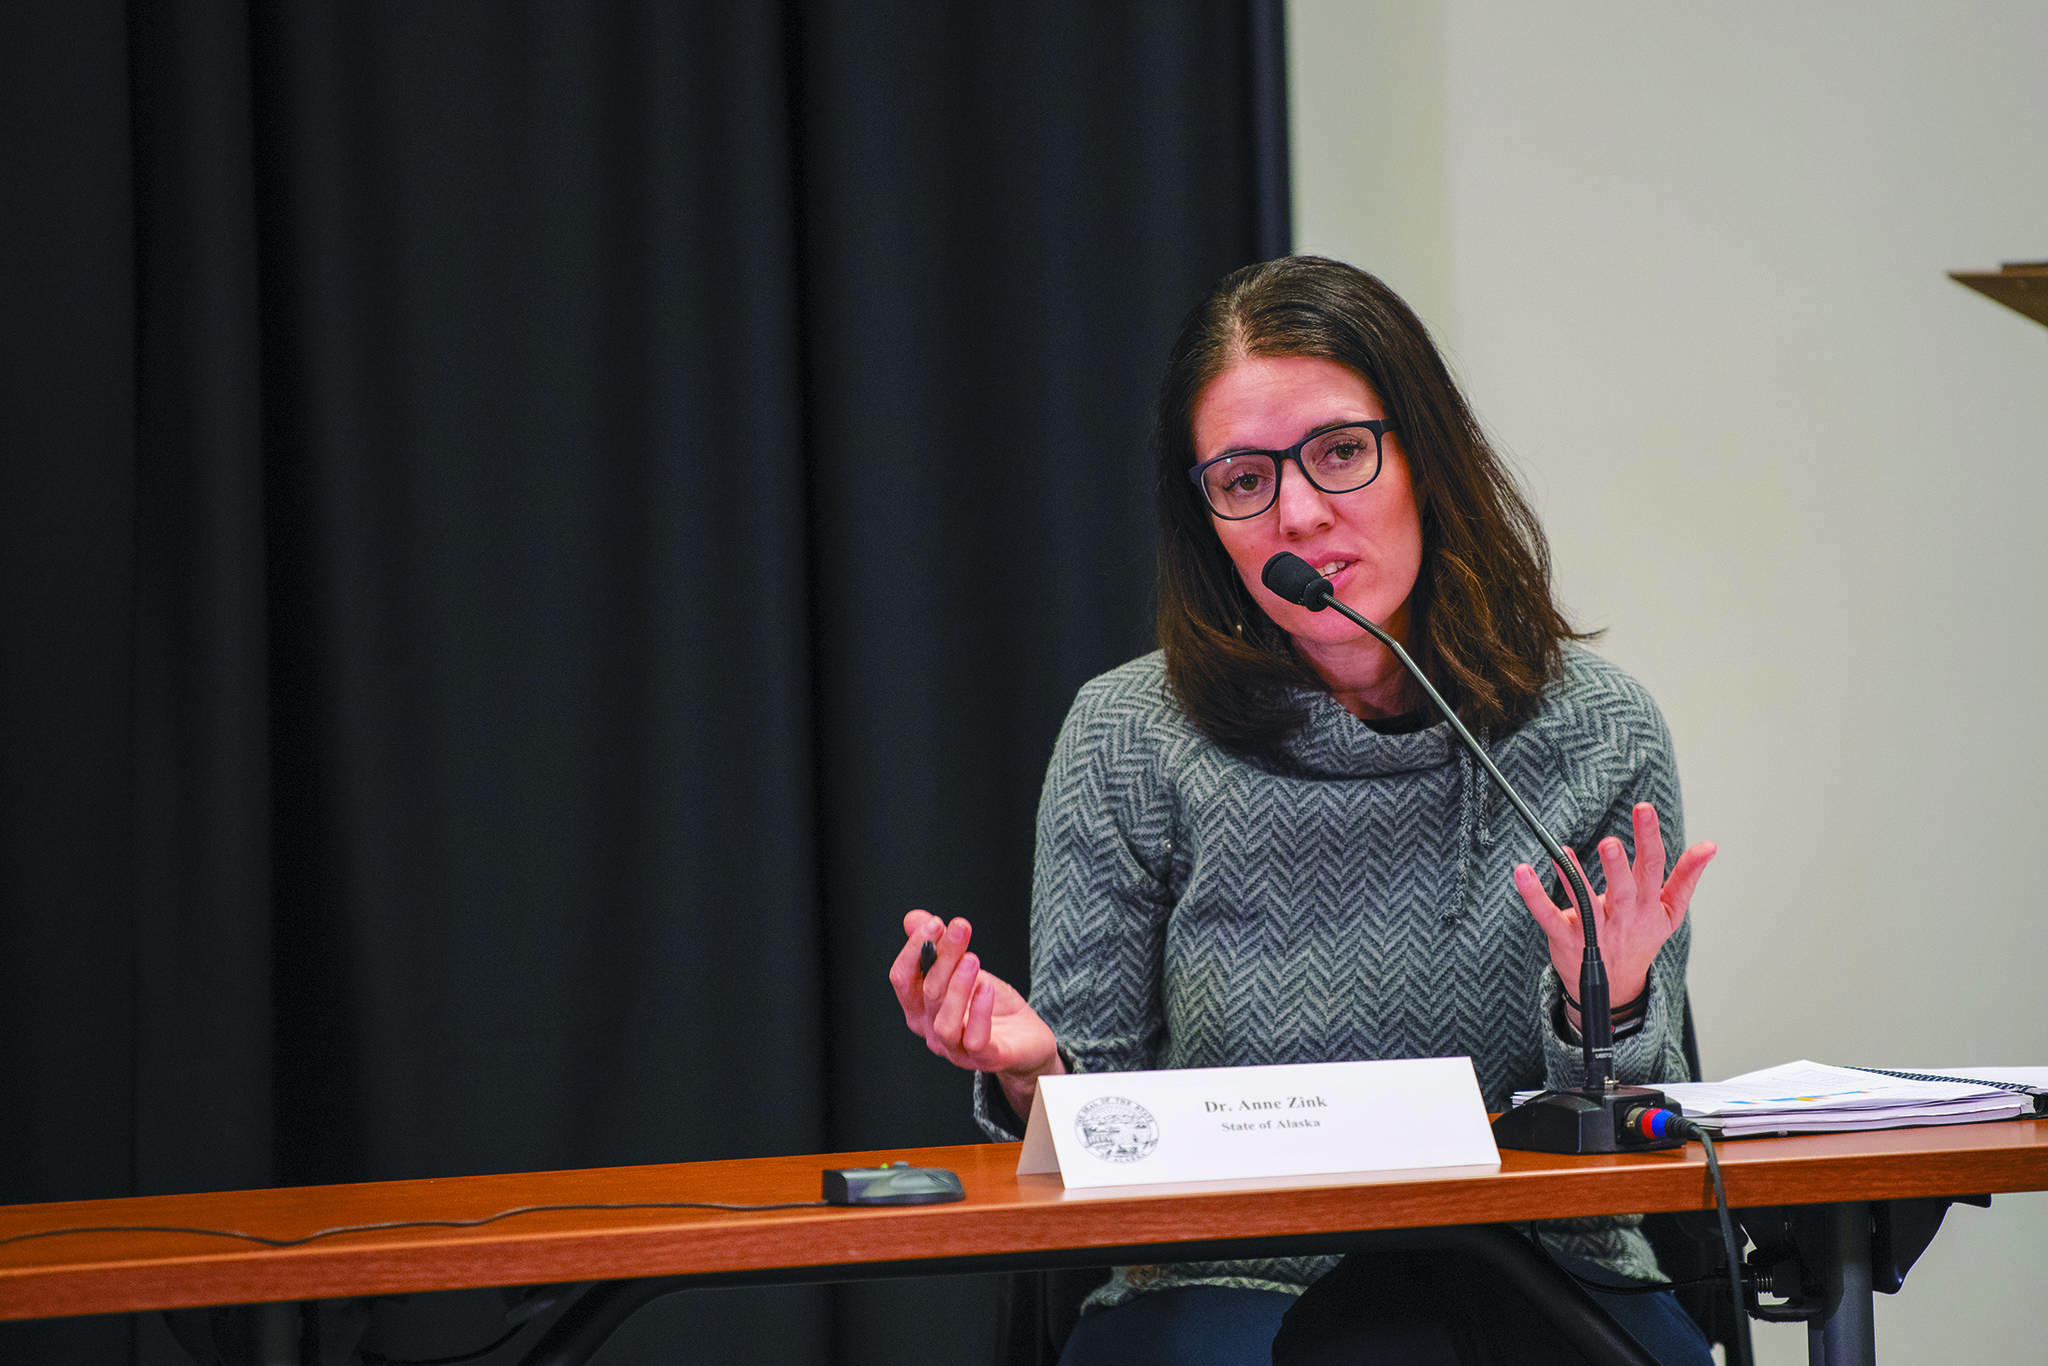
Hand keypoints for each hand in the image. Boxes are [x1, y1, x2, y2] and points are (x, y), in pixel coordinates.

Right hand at [889, 910, 1062, 1115]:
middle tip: (961, 928)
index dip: (914, 950)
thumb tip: (913, 918)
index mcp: (921, 1008)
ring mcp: (957, 1049)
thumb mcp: (964, 969)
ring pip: (945, 1023)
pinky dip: (980, 1013)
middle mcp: (932, 1031)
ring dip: (957, 987)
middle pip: (928, 993)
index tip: (936, 923)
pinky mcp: (986, 1059)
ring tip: (972, 959)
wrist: (1026, 1039)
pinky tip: (987, 989)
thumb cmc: (990, 1005)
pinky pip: (976, 1040)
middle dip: (943, 956)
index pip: (902, 979)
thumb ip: (937, 947)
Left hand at [1511, 802, 1715, 1013]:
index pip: (1652, 867)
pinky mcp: (1567, 937)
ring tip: (1564, 853)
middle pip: (1622, 889)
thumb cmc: (1641, 936)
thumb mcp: (1670, 911)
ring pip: (1586, 903)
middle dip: (1617, 866)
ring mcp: (1594, 929)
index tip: (1644, 810)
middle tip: (1610, 843)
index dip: (1649, 838)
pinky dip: (1534, 895)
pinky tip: (1523, 873)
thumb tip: (1710, 846)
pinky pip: (1548, 916)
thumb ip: (1687, 876)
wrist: (1616, 985)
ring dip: (1575, 878)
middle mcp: (1623, 916)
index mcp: (1648, 904)